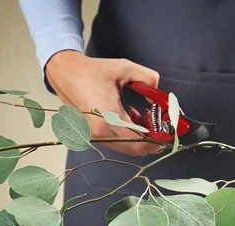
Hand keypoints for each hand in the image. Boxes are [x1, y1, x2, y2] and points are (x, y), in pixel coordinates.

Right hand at [45, 50, 162, 155]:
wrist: (65, 73)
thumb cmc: (92, 71)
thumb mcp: (125, 67)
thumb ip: (149, 78)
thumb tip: (159, 94)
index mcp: (108, 117)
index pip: (140, 141)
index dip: (158, 139)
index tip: (169, 132)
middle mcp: (100, 132)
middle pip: (135, 149)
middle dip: (152, 139)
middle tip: (161, 124)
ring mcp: (94, 136)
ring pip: (127, 147)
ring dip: (141, 136)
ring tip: (144, 115)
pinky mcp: (92, 136)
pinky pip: (117, 142)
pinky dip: (129, 135)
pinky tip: (132, 117)